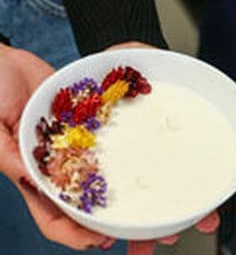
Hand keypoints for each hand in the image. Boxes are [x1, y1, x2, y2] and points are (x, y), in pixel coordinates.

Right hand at [1, 42, 217, 251]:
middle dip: (114, 220)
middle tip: (146, 231)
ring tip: (157, 195)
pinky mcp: (84, 124)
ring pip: (103, 174)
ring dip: (126, 187)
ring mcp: (73, 146)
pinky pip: (105, 140)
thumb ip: (11, 157)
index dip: (77, 234)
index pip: (55, 218)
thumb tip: (34, 181)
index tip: (102, 240)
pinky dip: (122, 148)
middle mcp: (57, 166)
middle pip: (88, 203)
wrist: (3, 61)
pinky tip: (146, 152)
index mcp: (32, 177)